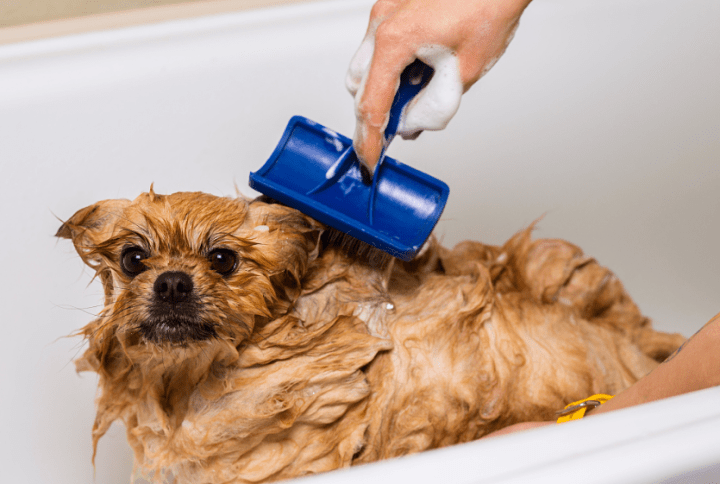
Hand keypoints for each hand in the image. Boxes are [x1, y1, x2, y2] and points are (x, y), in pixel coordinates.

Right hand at [346, 0, 532, 170]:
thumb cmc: (489, 6)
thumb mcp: (463, 72)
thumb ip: (431, 108)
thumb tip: (410, 125)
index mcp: (394, 40)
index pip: (371, 105)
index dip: (369, 141)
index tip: (370, 161)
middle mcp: (382, 23)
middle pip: (359, 87)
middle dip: (376, 114)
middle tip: (397, 133)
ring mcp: (385, 13)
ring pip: (366, 68)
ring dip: (385, 90)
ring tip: (420, 97)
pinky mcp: (394, 9)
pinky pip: (380, 49)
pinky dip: (394, 70)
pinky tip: (422, 74)